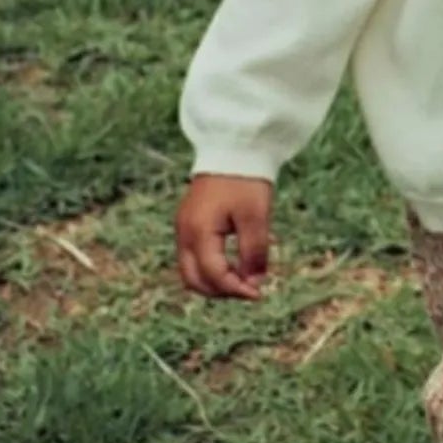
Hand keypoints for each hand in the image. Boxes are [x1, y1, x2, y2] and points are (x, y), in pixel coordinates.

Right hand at [176, 174, 274, 298]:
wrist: (233, 148)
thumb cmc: (246, 181)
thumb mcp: (256, 217)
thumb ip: (254, 252)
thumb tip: (255, 283)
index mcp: (198, 231)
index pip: (213, 275)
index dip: (236, 289)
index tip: (259, 293)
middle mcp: (184, 233)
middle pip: (194, 280)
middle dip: (222, 292)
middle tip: (250, 291)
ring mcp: (183, 228)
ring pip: (191, 271)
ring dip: (215, 283)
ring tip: (244, 281)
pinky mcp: (189, 224)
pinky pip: (194, 257)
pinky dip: (211, 269)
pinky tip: (235, 266)